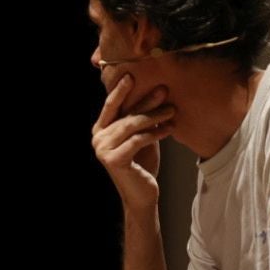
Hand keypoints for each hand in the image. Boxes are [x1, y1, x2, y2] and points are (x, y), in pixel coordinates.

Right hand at [92, 74, 174, 212]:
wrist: (142, 194)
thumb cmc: (142, 163)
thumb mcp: (142, 136)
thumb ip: (142, 119)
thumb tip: (158, 91)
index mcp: (100, 131)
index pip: (110, 106)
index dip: (120, 90)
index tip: (132, 75)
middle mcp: (97, 139)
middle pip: (125, 114)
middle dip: (146, 101)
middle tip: (165, 90)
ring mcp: (103, 150)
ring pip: (132, 125)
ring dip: (154, 116)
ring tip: (172, 111)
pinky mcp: (114, 160)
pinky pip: (138, 139)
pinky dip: (155, 132)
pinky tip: (170, 128)